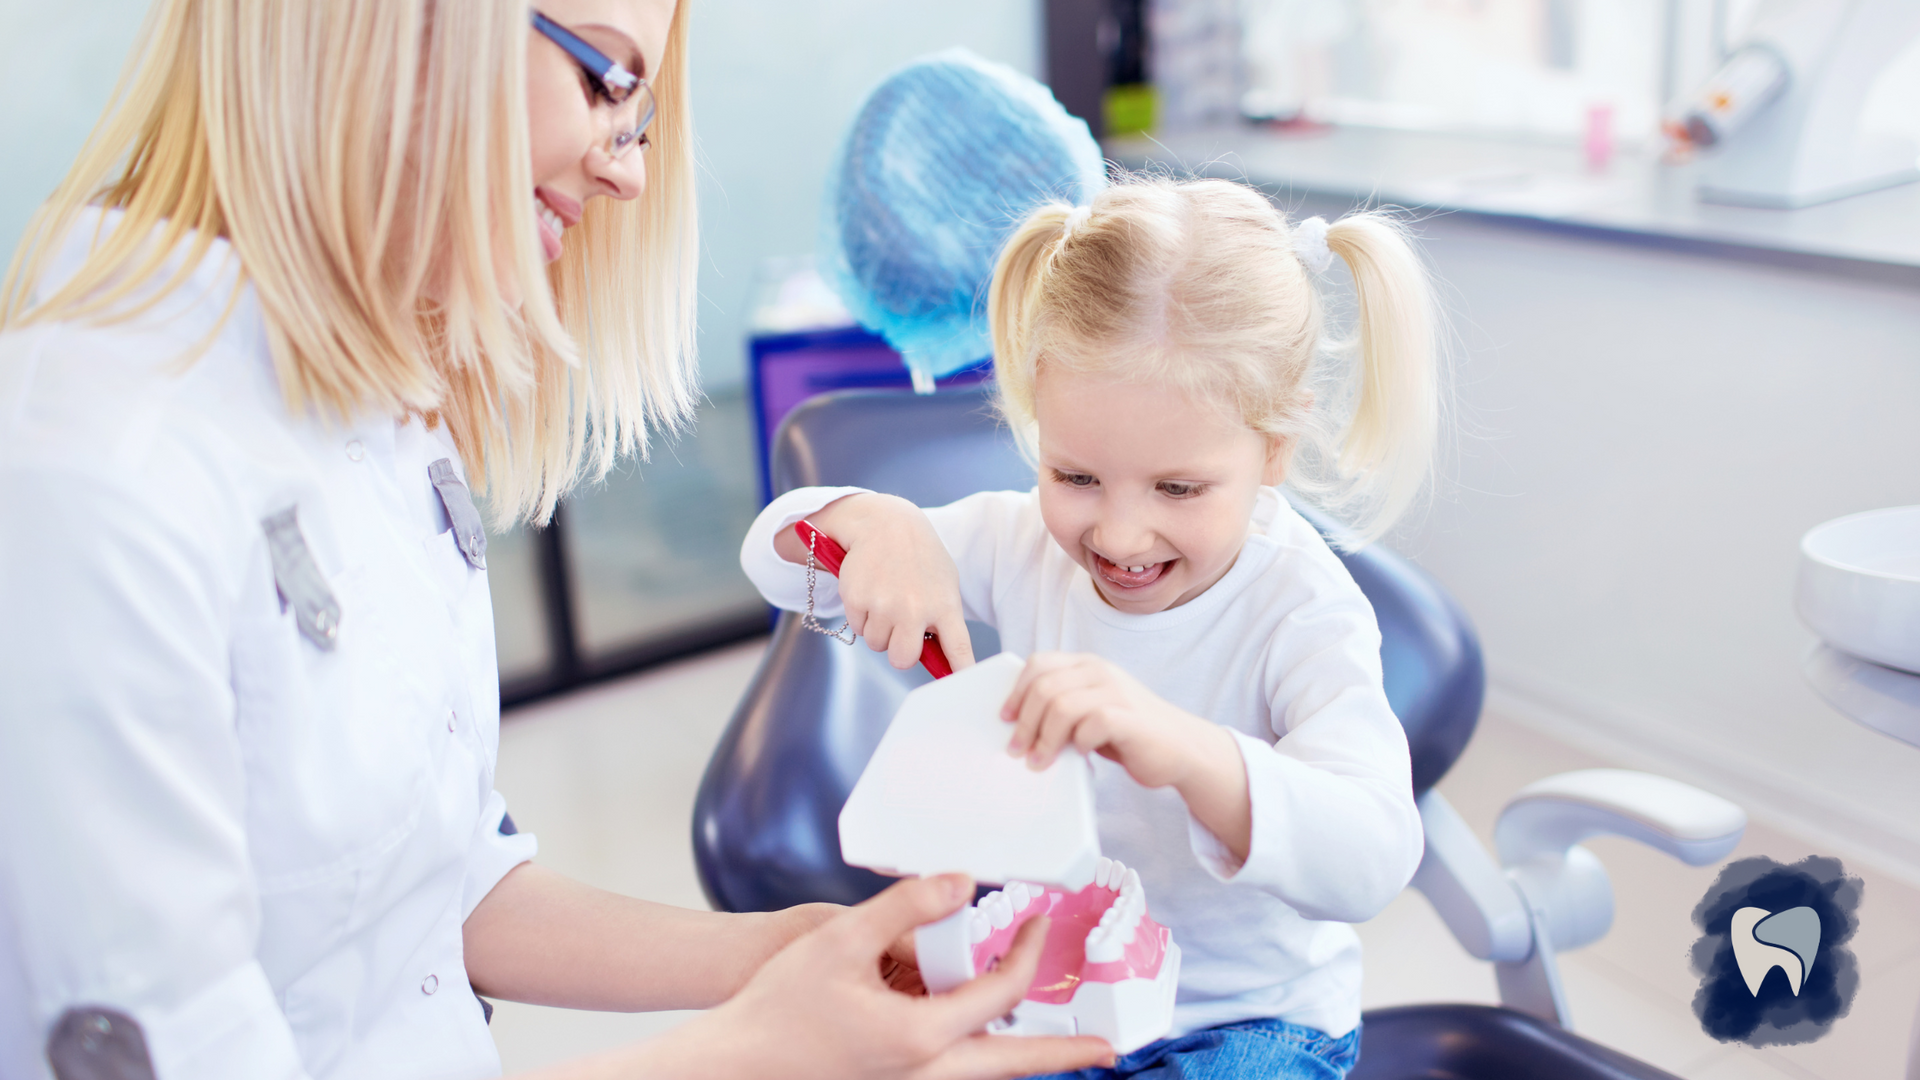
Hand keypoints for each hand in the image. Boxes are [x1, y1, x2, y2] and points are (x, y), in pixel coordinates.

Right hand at [678, 875, 1112, 1079]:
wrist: (734, 1063)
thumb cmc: (778, 1005)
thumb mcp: (841, 940)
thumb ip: (906, 906)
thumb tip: (961, 881)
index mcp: (920, 1036)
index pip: (1000, 994)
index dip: (1027, 953)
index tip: (1040, 922)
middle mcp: (925, 1072)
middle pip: (1015, 1064)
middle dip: (1065, 1053)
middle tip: (1110, 1049)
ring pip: (987, 1075)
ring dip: (1026, 1058)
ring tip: (1062, 1047)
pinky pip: (956, 1074)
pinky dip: (984, 1058)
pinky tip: (985, 1039)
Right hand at [777, 493, 975, 671]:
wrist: (885, 523)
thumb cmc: (919, 557)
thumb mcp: (943, 582)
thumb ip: (944, 617)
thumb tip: (943, 660)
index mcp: (945, 605)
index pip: (958, 649)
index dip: (961, 672)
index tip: (964, 688)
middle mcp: (915, 608)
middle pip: (903, 659)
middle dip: (899, 650)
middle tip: (900, 627)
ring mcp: (885, 605)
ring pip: (877, 644)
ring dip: (879, 629)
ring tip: (886, 597)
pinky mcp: (857, 599)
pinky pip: (857, 628)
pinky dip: (861, 615)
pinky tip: (870, 590)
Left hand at [1002, 654, 1252, 862]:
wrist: (1183, 748)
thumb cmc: (1131, 732)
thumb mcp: (1092, 710)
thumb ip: (1063, 705)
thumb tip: (1017, 723)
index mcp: (1087, 666)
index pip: (1039, 664)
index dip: (1016, 692)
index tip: (1005, 719)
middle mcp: (1100, 672)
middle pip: (1044, 687)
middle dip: (1024, 722)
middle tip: (1017, 749)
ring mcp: (1117, 692)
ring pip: (1061, 706)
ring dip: (1043, 738)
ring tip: (1039, 761)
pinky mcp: (1130, 717)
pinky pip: (1090, 724)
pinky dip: (1077, 743)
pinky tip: (1080, 756)